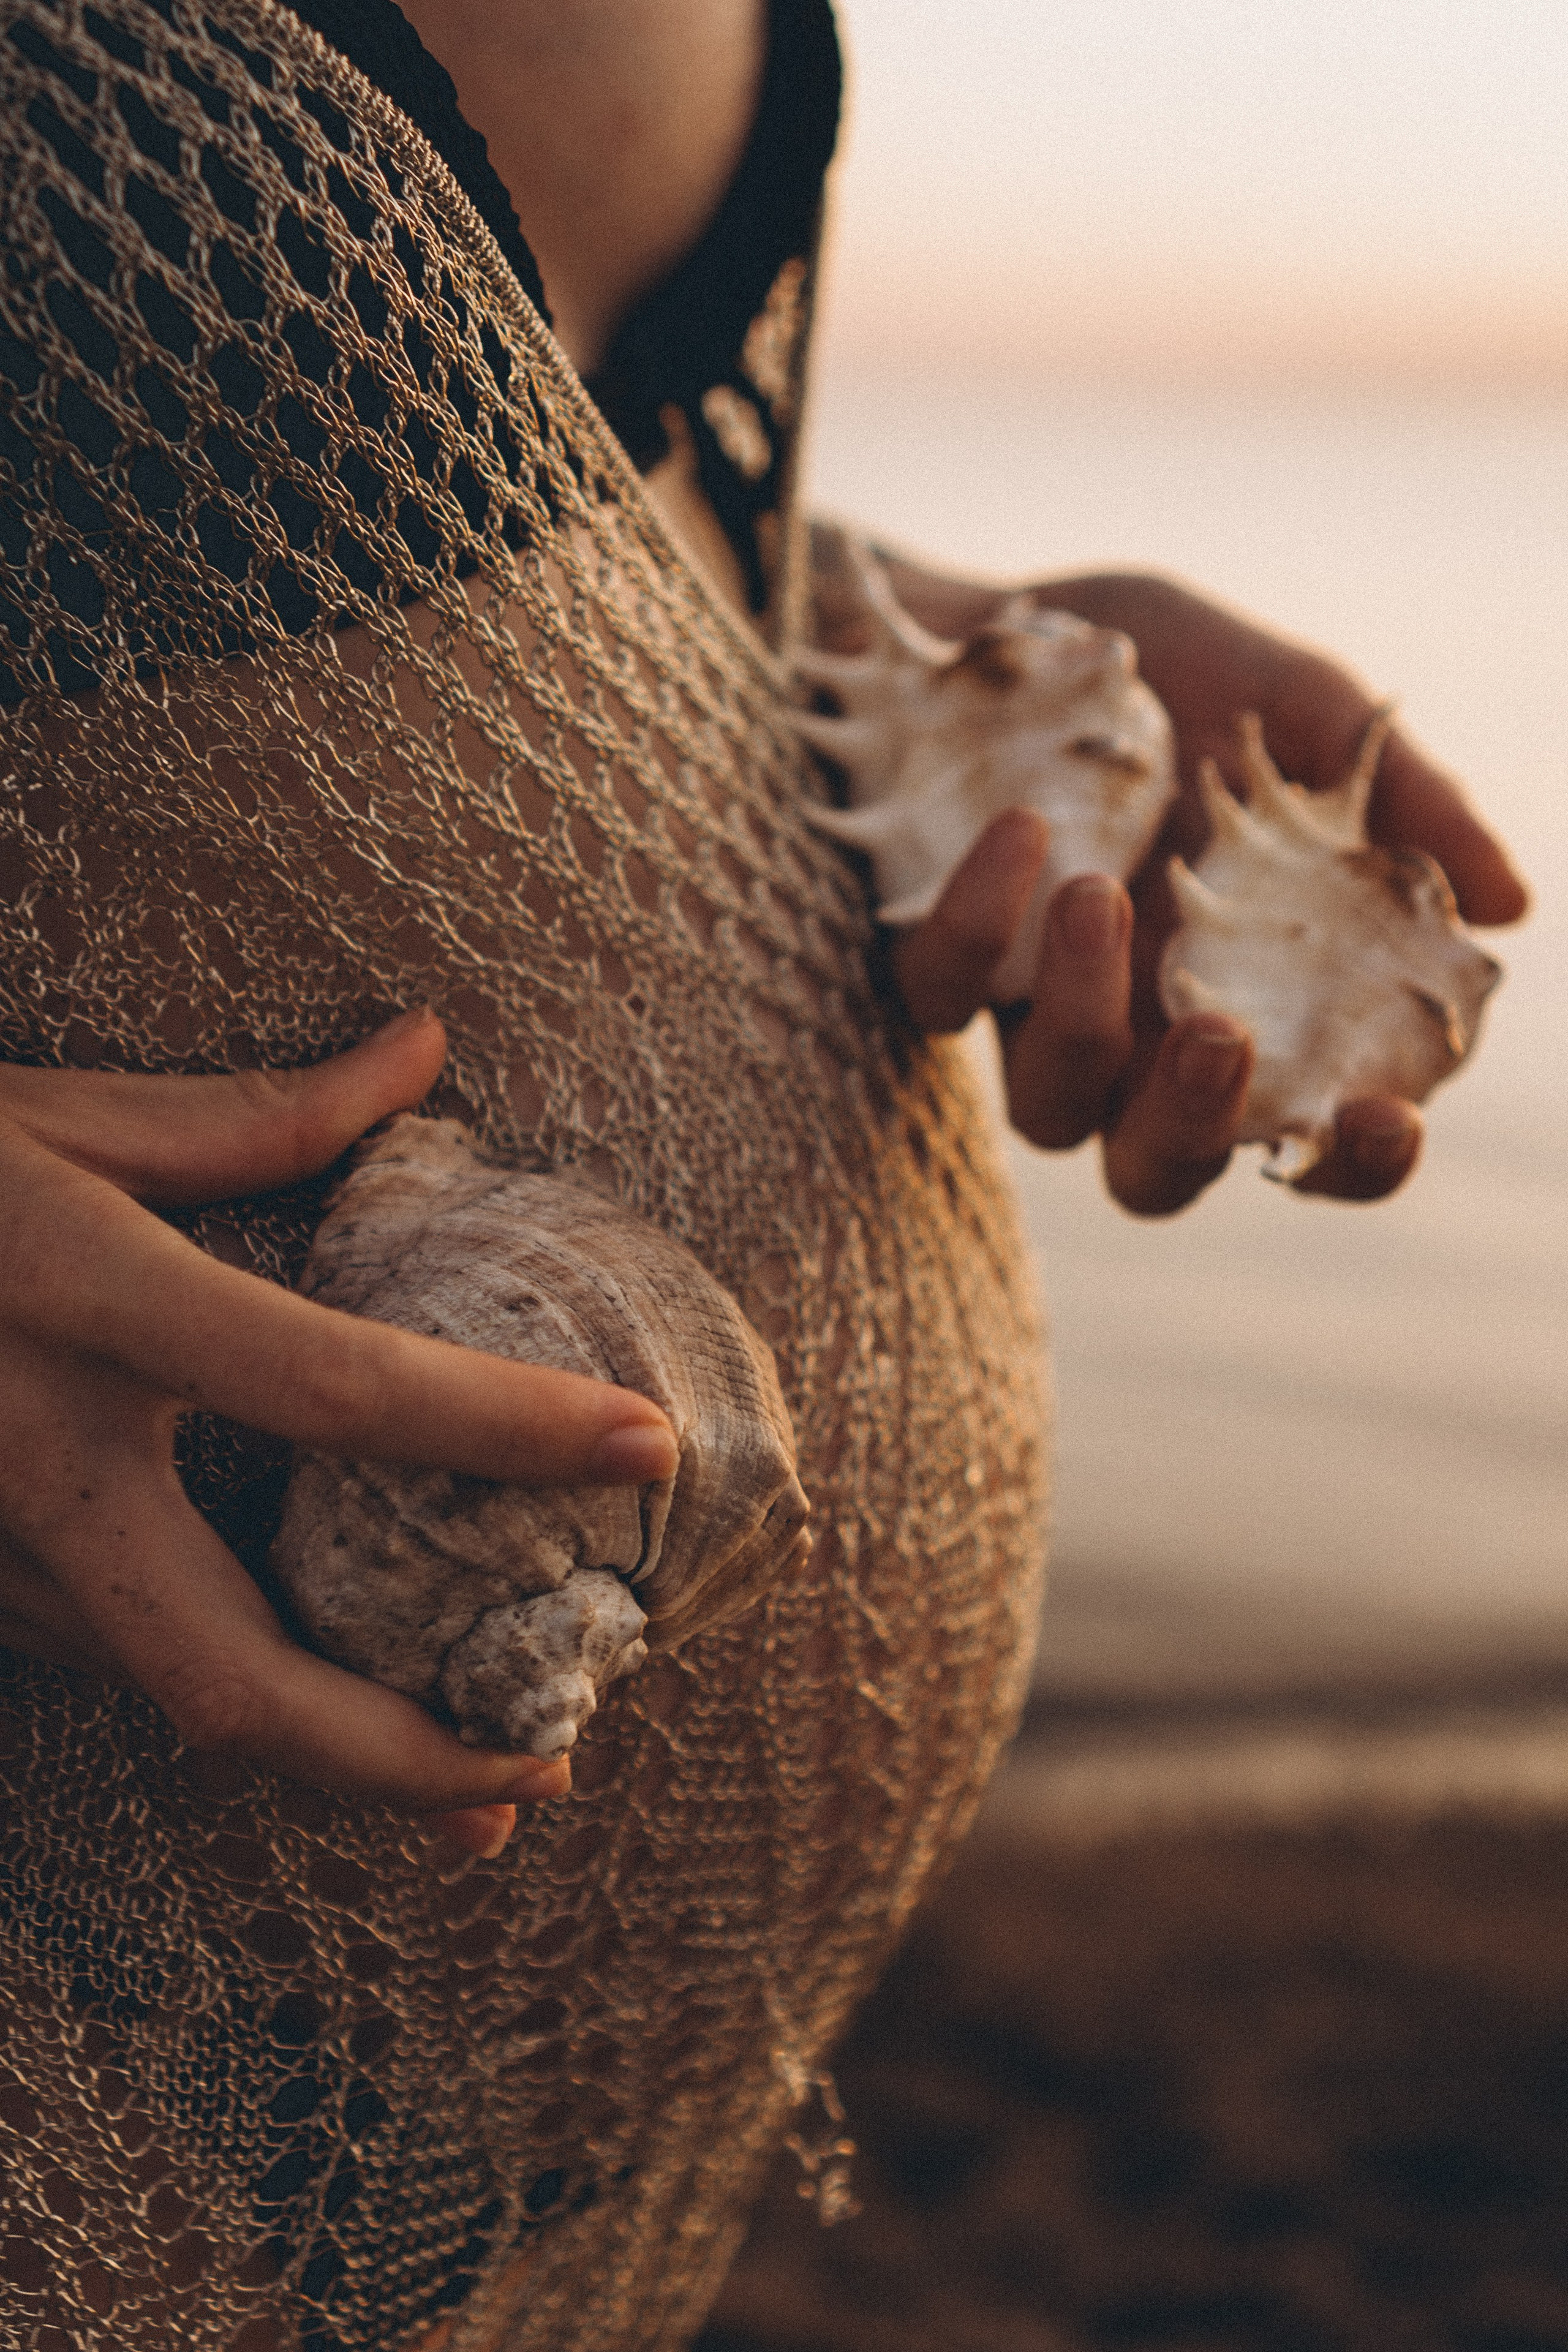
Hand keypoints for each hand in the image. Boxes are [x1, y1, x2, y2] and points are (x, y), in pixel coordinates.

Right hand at [0, 1010, 678, 1855]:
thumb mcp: (55, 1118)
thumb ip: (255, 1114)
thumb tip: (424, 1046)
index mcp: (87, 1307)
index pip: (336, 1388)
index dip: (500, 1427)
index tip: (642, 1445)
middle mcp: (36, 1466)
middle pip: (236, 1680)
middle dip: (403, 1762)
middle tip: (544, 1778)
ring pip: (171, 1699)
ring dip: (328, 1755)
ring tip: (471, 1767)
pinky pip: (113, 1663)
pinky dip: (228, 1692)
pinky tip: (320, 1691)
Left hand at [886, 567, 1527, 1213]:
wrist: (993, 610)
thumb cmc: (1165, 669)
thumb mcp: (1299, 704)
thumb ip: (1404, 801)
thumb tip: (1510, 907)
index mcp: (1255, 999)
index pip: (1312, 1134)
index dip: (1353, 1160)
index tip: (1382, 1120)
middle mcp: (1139, 1036)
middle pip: (1158, 1175)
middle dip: (1192, 1128)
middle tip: (1216, 1035)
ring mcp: (1030, 1010)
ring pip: (1047, 1111)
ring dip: (1082, 1019)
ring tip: (1100, 893)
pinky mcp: (934, 958)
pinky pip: (942, 996)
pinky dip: (979, 922)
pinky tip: (1022, 829)